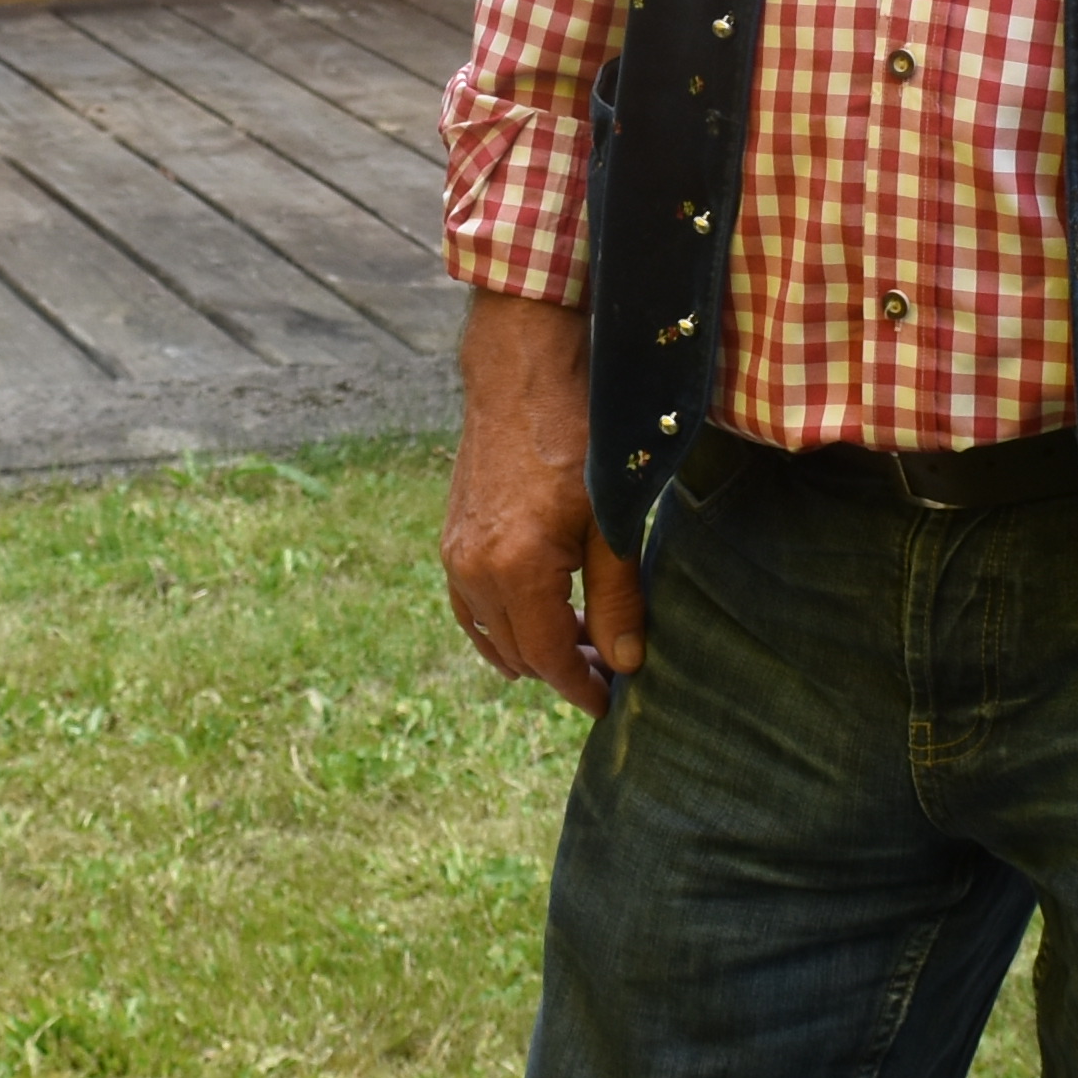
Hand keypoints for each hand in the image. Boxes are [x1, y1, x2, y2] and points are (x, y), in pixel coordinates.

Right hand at [443, 291, 641, 714]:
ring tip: (581, 644)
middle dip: (563, 670)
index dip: (582, 686)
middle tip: (609, 669)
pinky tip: (533, 621)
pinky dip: (500, 626)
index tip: (609, 702)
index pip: (549, 658)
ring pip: (491, 634)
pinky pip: (469, 607)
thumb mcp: (613, 521)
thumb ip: (618, 598)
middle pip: (519, 654)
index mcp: (516, 570)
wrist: (522, 376)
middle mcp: (473, 571)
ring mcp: (455, 556)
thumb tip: (626, 663)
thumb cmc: (577, 439)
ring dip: (532, 648)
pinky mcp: (451, 539)